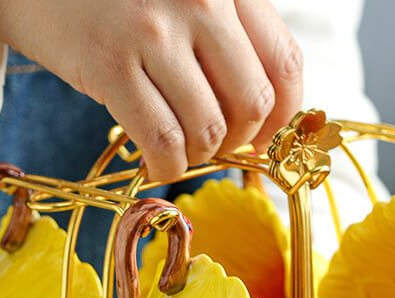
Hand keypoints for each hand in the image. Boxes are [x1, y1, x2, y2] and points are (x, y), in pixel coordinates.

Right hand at [0, 0, 302, 181]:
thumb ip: (228, 35)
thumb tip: (262, 116)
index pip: (285, 65)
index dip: (282, 118)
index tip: (261, 138)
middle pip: (253, 104)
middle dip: (239, 141)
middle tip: (215, 143)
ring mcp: (153, 31)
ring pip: (209, 130)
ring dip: (199, 155)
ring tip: (179, 147)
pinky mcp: (110, 64)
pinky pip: (162, 142)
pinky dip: (166, 168)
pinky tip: (156, 164)